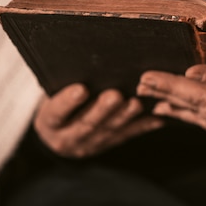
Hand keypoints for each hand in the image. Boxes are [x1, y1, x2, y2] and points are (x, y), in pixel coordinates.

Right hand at [34, 84, 163, 157]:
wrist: (58, 133)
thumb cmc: (57, 103)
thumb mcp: (51, 96)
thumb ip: (63, 84)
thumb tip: (84, 60)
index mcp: (50, 123)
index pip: (56, 112)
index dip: (67, 102)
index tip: (80, 89)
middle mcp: (68, 139)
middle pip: (87, 123)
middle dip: (103, 109)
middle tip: (116, 95)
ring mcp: (89, 145)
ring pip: (110, 130)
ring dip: (126, 116)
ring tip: (137, 103)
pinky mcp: (108, 145)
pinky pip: (127, 136)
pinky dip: (143, 126)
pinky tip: (156, 117)